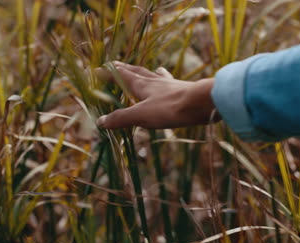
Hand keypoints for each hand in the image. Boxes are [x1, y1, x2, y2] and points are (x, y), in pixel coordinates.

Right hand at [96, 62, 218, 128]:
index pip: (122, 76)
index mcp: (142, 85)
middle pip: (137, 72)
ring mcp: (170, 85)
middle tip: (117, 64)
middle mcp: (155, 81)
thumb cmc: (169, 108)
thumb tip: (100, 122)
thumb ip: (121, 118)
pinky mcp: (182, 91)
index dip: (109, 73)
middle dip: (125, 69)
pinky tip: (171, 82)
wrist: (201, 103)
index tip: (98, 70)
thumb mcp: (141, 115)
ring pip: (155, 76)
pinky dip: (166, 81)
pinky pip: (170, 83)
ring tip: (150, 70)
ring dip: (148, 73)